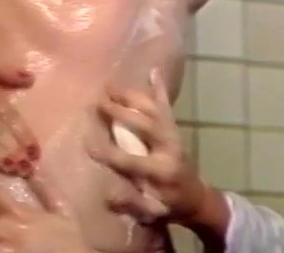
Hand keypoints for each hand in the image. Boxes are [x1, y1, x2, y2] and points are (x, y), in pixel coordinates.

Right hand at [87, 69, 206, 224]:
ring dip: (132, 96)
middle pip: (144, 125)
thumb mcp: (151, 212)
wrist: (196, 197)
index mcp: (161, 171)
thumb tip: (107, 195)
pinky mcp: (174, 128)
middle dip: (121, 113)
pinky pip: (167, 106)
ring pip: (153, 110)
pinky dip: (160, 88)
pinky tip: (153, 71)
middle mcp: (168, 147)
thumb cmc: (169, 205)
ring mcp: (173, 134)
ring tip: (111, 85)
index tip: (87, 143)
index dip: (108, 152)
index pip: (130, 160)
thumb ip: (130, 203)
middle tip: (98, 102)